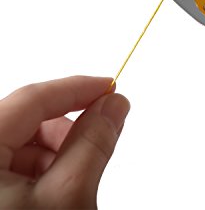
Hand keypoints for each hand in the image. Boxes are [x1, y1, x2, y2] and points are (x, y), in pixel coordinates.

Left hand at [0, 76, 129, 208]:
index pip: (34, 98)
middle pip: (27, 120)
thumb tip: (113, 105)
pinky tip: (49, 197)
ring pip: (19, 144)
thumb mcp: (67, 194)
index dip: (78, 88)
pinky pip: (8, 166)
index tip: (109, 87)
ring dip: (54, 157)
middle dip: (67, 133)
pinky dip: (36, 174)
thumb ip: (93, 143)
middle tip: (96, 145)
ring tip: (68, 188)